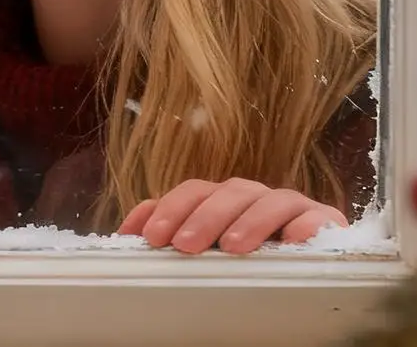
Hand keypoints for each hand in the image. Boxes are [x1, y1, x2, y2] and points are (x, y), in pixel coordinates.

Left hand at [118, 178, 348, 253]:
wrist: (316, 263)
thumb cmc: (253, 254)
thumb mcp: (210, 243)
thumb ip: (173, 229)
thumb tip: (127, 231)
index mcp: (226, 198)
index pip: (196, 190)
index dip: (172, 208)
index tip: (153, 238)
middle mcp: (255, 196)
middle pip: (228, 192)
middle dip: (204, 216)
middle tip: (185, 245)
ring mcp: (292, 206)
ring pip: (269, 200)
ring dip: (249, 221)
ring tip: (233, 247)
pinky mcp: (326, 222)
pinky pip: (316, 217)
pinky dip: (303, 226)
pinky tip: (291, 243)